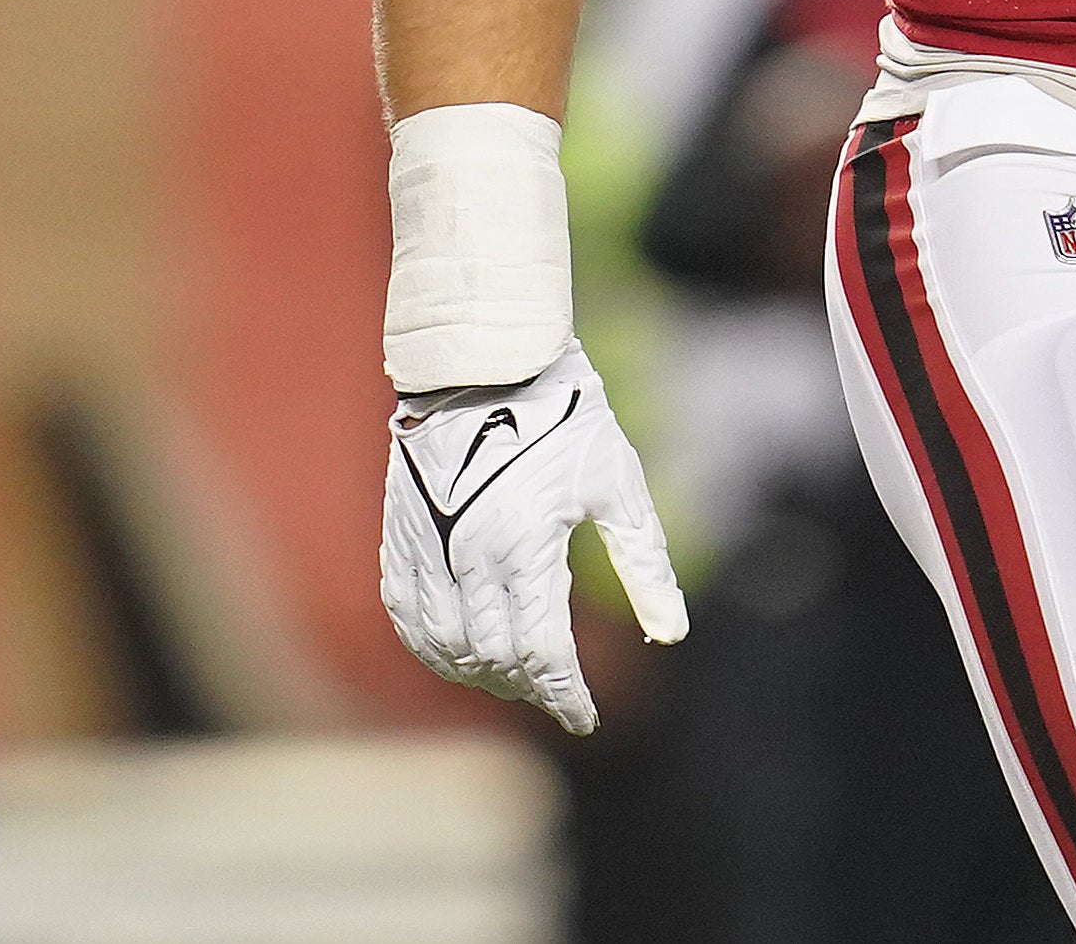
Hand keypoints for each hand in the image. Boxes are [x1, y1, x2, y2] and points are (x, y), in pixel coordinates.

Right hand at [379, 340, 685, 732]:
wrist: (485, 356)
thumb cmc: (564, 415)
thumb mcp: (616, 484)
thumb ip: (644, 562)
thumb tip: (672, 632)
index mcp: (528, 546)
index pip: (544, 654)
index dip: (567, 697)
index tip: (586, 720)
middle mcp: (471, 554)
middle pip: (495, 658)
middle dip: (529, 689)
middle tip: (555, 695)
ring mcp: (429, 545)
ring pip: (444, 645)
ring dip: (478, 675)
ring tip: (511, 680)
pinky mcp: (403, 531)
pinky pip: (404, 612)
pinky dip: (428, 645)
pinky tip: (453, 653)